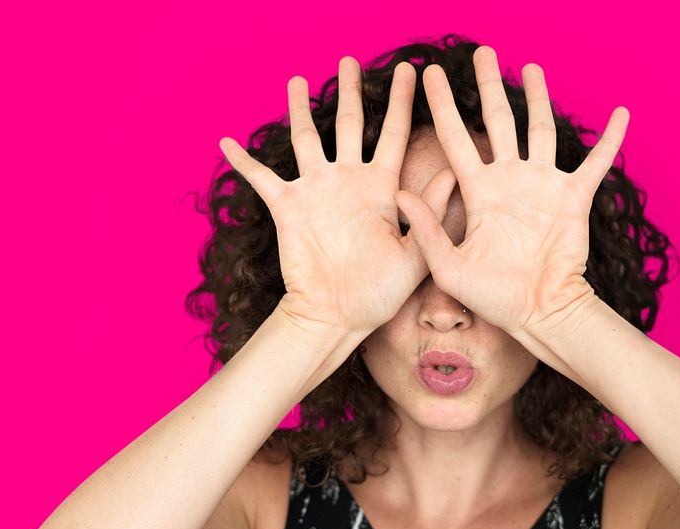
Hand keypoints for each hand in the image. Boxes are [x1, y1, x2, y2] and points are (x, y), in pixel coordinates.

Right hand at [219, 57, 457, 336]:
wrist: (337, 317)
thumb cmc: (378, 294)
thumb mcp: (416, 254)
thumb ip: (430, 213)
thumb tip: (454, 172)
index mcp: (381, 189)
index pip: (394, 135)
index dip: (402, 102)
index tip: (412, 71)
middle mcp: (348, 182)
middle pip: (350, 124)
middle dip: (351, 92)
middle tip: (349, 60)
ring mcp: (316, 191)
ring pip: (307, 138)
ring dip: (299, 110)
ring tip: (296, 80)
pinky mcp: (288, 206)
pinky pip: (261, 177)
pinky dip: (242, 160)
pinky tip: (225, 141)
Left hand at [393, 45, 629, 335]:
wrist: (538, 313)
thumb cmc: (493, 297)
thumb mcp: (448, 265)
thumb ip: (425, 228)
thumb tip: (397, 191)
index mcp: (479, 193)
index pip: (456, 139)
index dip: (443, 106)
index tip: (430, 75)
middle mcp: (510, 181)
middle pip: (499, 122)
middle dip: (490, 86)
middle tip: (483, 52)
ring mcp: (543, 186)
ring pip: (541, 130)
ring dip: (540, 99)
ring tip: (533, 69)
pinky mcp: (574, 199)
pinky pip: (596, 163)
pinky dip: (611, 140)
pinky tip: (621, 113)